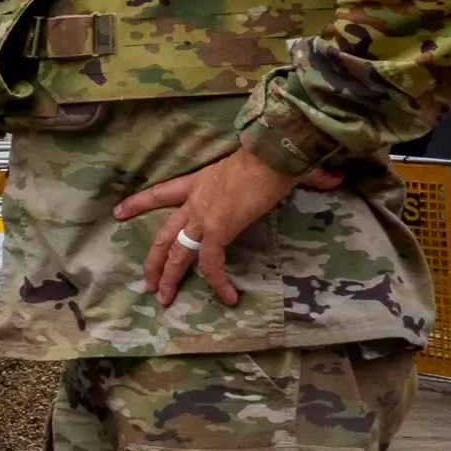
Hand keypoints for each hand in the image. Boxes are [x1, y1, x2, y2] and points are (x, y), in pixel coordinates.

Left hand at [114, 146, 343, 307]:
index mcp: (201, 181)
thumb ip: (302, 174)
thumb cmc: (275, 154)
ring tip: (163, 298)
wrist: (272, 152)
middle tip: (146, 280)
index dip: (140, 203)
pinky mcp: (217, 230)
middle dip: (153, 260)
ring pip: (176, 253)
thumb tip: (332, 177)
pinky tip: (228, 297)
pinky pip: (211, 263)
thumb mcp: (275, 166)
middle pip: (162, 233)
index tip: (118, 212)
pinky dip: (217, 282)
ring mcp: (203, 216)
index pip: (162, 193)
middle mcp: (196, 200)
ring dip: (169, 277)